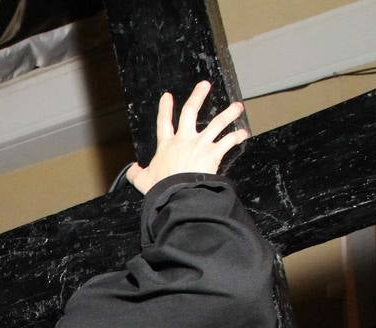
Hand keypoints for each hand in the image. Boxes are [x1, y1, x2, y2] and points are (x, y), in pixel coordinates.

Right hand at [126, 81, 247, 194]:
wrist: (177, 193)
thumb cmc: (161, 188)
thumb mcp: (143, 181)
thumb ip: (135, 174)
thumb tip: (131, 170)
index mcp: (167, 145)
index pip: (164, 122)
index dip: (165, 108)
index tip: (167, 96)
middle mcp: (184, 139)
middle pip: (191, 112)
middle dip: (198, 96)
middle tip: (205, 85)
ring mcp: (200, 144)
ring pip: (217, 123)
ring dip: (229, 113)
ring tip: (238, 106)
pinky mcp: (213, 153)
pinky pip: (228, 142)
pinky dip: (237, 137)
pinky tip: (243, 134)